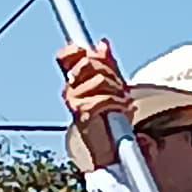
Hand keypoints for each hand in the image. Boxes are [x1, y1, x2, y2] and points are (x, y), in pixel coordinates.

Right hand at [59, 41, 131, 170]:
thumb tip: (103, 43)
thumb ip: (107, 64)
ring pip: (100, 80)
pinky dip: (117, 103)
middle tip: (121, 88)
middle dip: (112, 72)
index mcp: (73, 80)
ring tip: (124, 102)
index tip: (99, 56)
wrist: (109, 149)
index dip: (81, 51)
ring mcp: (74, 101)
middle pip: (90, 62)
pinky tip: (124, 110)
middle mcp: (69, 88)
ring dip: (118, 91)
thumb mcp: (111, 85)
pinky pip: (103, 98)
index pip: (66, 55)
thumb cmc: (110, 117)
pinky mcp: (82, 113)